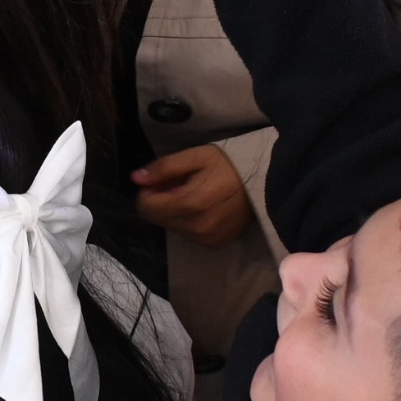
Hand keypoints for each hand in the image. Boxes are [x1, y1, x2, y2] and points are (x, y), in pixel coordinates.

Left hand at [132, 144, 248, 248]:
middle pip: (158, 219)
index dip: (148, 192)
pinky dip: (190, 222)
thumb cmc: (227, 164)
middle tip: (180, 185)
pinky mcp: (216, 244)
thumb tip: (136, 178)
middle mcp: (197, 227)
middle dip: (162, 201)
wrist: (264, 180)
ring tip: (195, 194)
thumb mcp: (195, 156)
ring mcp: (207, 238)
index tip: (161, 181)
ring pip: (173, 227)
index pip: (146, 208)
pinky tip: (205, 207)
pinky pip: (190, 235)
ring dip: (176, 212)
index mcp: (190, 203)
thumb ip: (164, 168)